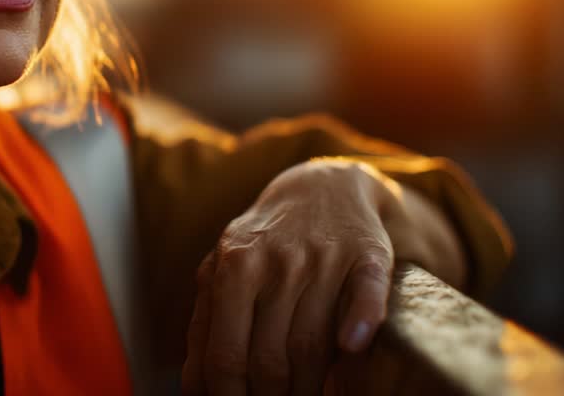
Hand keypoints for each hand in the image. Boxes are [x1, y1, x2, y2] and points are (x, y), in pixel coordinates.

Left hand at [180, 157, 464, 394]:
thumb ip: (206, 324)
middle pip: (271, 360)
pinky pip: (366, 297)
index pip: (226, 356)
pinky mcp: (368, 257)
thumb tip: (195, 389)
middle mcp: (278, 260)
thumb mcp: (224, 271)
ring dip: (311, 388)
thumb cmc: (266, 244)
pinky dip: (360, 324)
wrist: (323, 188)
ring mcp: (324, 258)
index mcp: (234, 266)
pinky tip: (350, 347)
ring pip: (314, 346)